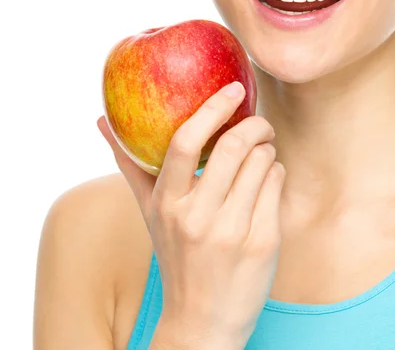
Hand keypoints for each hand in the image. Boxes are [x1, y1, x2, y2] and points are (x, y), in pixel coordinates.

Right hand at [97, 81, 285, 346]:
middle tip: (258, 123)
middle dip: (255, 124)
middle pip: (234, 147)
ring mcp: (232, 232)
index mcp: (167, 204)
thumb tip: (100, 121)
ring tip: (261, 154)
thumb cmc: (177, 255)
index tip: (233, 89)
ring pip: (262, 162)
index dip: (211, 109)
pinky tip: (267, 181)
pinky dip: (276, 172)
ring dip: (267, 149)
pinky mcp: (263, 242)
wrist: (203, 321)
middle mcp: (197, 218)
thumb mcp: (150, 213)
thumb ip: (130, 166)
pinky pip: (277, 184)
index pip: (183, 143)